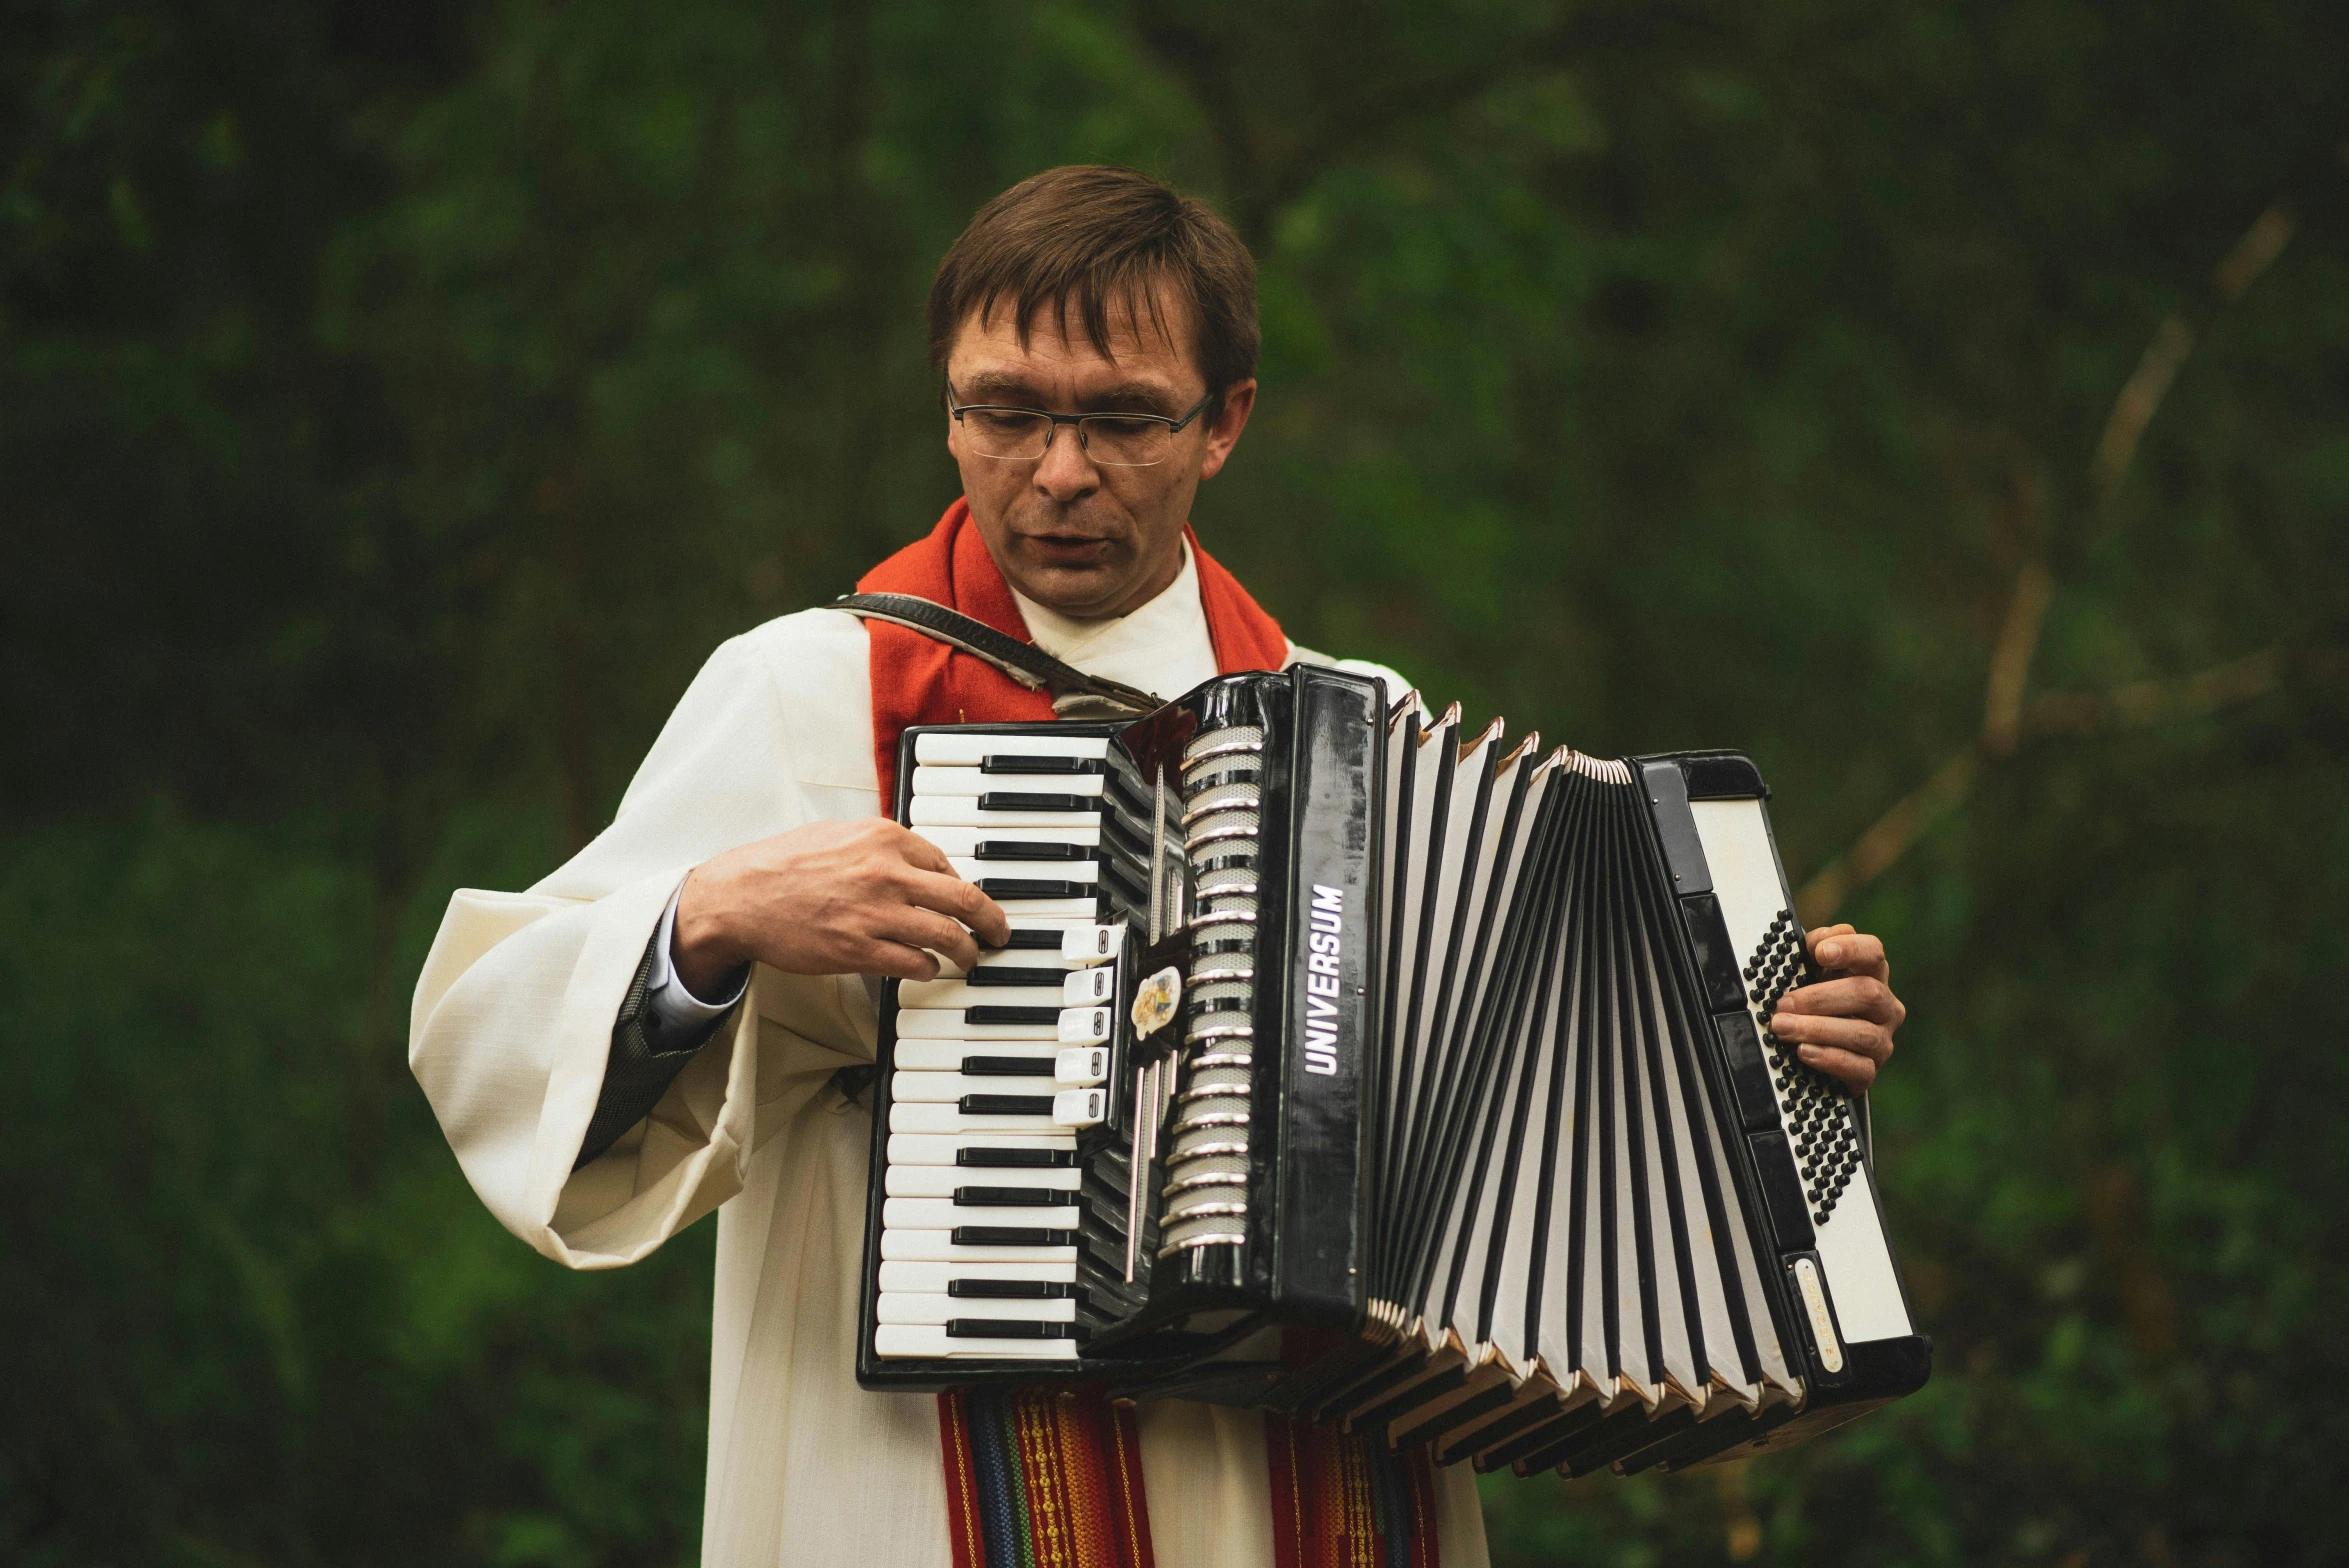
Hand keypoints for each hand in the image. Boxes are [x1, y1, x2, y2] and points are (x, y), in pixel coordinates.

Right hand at [671, 818, 1010, 991]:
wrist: (742, 898)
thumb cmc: (784, 865)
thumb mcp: (839, 834)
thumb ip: (881, 845)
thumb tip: (921, 863)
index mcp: (883, 837)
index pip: (945, 864)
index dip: (962, 886)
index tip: (969, 900)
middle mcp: (886, 872)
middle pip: (963, 899)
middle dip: (992, 920)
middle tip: (1001, 932)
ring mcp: (875, 913)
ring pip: (947, 935)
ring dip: (967, 951)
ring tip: (971, 958)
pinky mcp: (861, 950)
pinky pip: (915, 964)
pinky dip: (929, 969)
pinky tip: (928, 969)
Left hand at [1768, 923, 1904, 1092]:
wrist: (1815, 1057)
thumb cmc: (1813, 1006)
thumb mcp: (1810, 974)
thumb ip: (1813, 952)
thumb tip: (1814, 944)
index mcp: (1871, 975)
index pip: (1873, 952)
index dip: (1850, 949)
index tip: (1821, 953)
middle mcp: (1885, 1007)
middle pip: (1867, 993)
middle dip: (1819, 998)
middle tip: (1783, 1004)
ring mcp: (1881, 1041)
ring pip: (1862, 1033)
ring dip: (1817, 1029)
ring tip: (1782, 1028)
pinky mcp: (1870, 1072)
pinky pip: (1858, 1067)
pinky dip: (1828, 1058)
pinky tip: (1804, 1052)